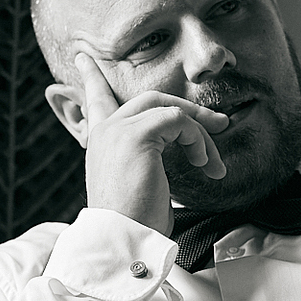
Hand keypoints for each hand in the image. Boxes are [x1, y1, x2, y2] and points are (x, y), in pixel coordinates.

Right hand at [73, 52, 227, 233]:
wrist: (123, 243)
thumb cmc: (135, 224)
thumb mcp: (141, 184)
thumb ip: (149, 158)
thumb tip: (185, 148)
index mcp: (100, 143)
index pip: (94, 101)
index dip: (91, 78)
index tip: (82, 57)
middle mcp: (105, 131)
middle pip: (150, 99)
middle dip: (188, 110)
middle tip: (218, 123)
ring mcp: (118, 130)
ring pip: (169, 108)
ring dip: (199, 131)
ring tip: (212, 161)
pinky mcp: (136, 135)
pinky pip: (179, 121)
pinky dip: (198, 141)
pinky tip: (203, 164)